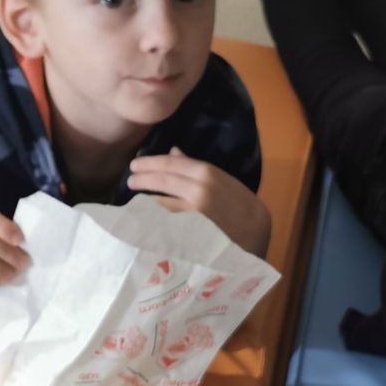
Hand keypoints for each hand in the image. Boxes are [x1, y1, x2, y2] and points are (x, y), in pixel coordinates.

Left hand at [128, 148, 271, 254]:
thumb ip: (195, 167)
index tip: (135, 165)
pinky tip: (144, 219)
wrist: (256, 232)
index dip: (148, 163)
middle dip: (141, 180)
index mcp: (206, 172)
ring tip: (134, 201)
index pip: (169, 163)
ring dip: (143, 202)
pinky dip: (152, 220)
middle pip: (161, 181)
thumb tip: (173, 152)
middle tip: (130, 181)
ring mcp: (192, 213)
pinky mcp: (189, 233)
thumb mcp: (222, 179)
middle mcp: (197, 190)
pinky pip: (164, 224)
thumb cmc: (240, 203)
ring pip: (158, 204)